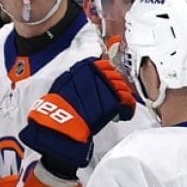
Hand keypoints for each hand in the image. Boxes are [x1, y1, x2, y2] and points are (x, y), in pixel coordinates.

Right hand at [18, 57, 133, 180]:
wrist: (61, 121)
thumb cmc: (58, 105)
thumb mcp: (62, 83)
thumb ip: (75, 77)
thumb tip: (80, 79)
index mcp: (86, 67)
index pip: (104, 64)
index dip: (108, 72)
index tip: (108, 76)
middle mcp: (100, 74)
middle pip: (116, 75)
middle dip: (116, 84)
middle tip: (115, 92)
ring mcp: (109, 87)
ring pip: (124, 87)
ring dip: (124, 95)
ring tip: (121, 103)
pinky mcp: (116, 101)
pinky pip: (128, 101)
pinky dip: (128, 107)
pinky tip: (125, 113)